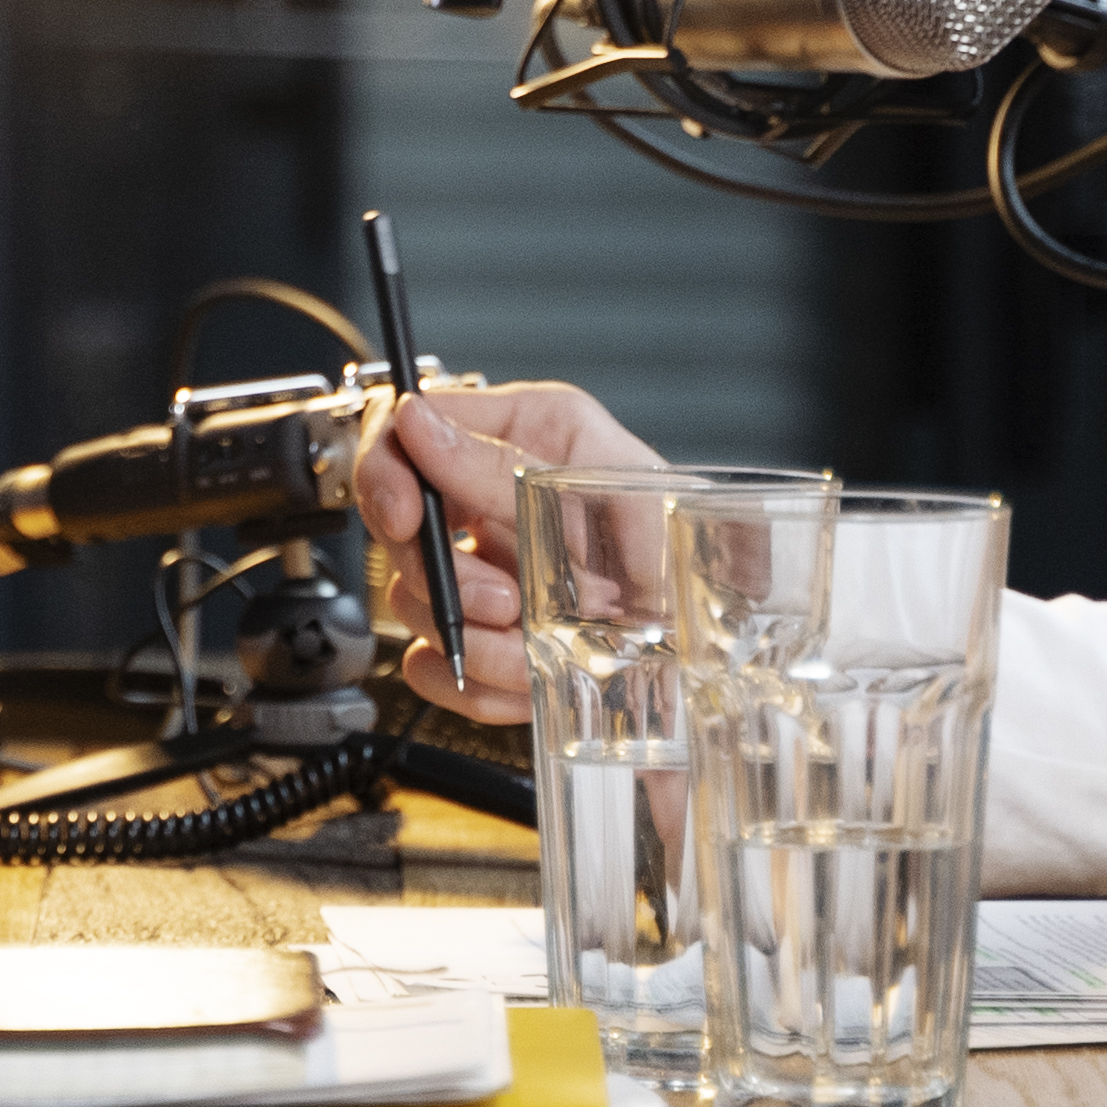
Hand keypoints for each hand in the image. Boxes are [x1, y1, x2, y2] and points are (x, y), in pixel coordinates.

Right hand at [359, 381, 660, 724]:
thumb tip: (417, 423)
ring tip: (532, 642)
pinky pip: (436, 669)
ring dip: (471, 635)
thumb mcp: (600, 486)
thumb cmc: (688, 544)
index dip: (387, 474)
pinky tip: (524, 675)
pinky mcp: (489, 641)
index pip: (405, 430)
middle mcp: (492, 501)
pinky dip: (475, 683)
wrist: (719, 641)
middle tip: (499, 600)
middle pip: (398, 527)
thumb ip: (499, 462)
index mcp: (519, 434)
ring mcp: (487, 573)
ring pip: (415, 603)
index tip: (404, 516)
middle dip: (441, 575)